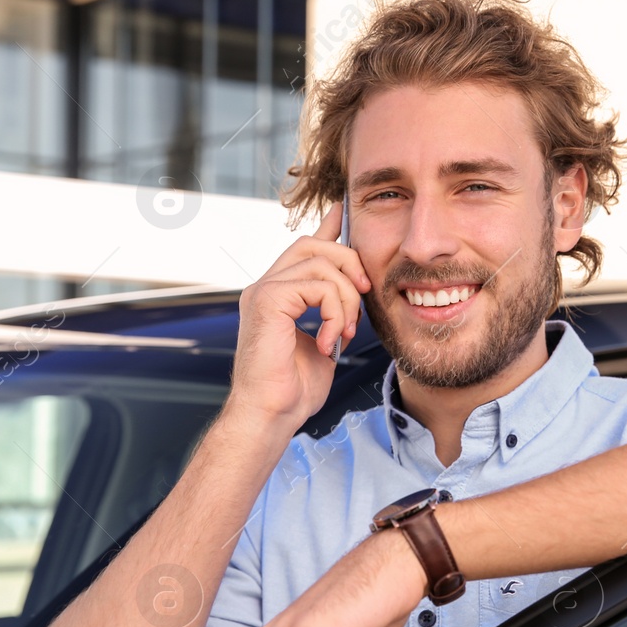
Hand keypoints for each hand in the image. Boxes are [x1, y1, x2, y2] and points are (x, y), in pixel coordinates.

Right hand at [227, 201, 370, 430]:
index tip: (344, 212)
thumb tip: (351, 301)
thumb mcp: (324, 344)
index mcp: (277, 295)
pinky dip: (334, 313)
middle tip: (363, 294)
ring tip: (346, 332)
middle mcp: (266, 287)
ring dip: (345, 298)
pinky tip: (329, 341)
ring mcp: (263, 291)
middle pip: (312, 244)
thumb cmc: (292, 391)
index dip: (327, 228)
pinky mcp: (267, 301)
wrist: (270, 415)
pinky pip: (316, 286)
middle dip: (348, 262)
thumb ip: (333, 317)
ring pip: (320, 263)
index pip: (303, 249)